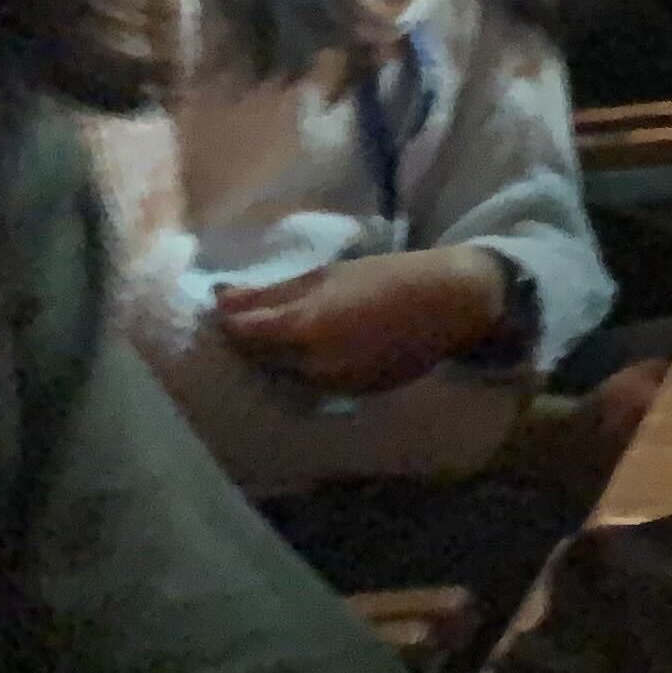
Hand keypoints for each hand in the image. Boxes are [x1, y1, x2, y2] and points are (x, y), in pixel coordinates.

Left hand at [212, 248, 511, 394]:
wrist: (450, 305)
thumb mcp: (326, 276)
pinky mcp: (352, 396)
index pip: (241, 333)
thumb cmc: (388, 277)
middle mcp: (313, 367)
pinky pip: (312, 383)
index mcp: (304, 329)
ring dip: (275, 356)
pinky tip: (315, 348)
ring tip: (281, 332)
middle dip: (249, 339)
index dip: (227, 318)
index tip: (223, 302)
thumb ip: (271, 293)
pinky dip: (304, 367)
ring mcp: (334, 386)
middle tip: (249, 316)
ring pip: (284, 375)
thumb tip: (221, 298)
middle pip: (258, 358)